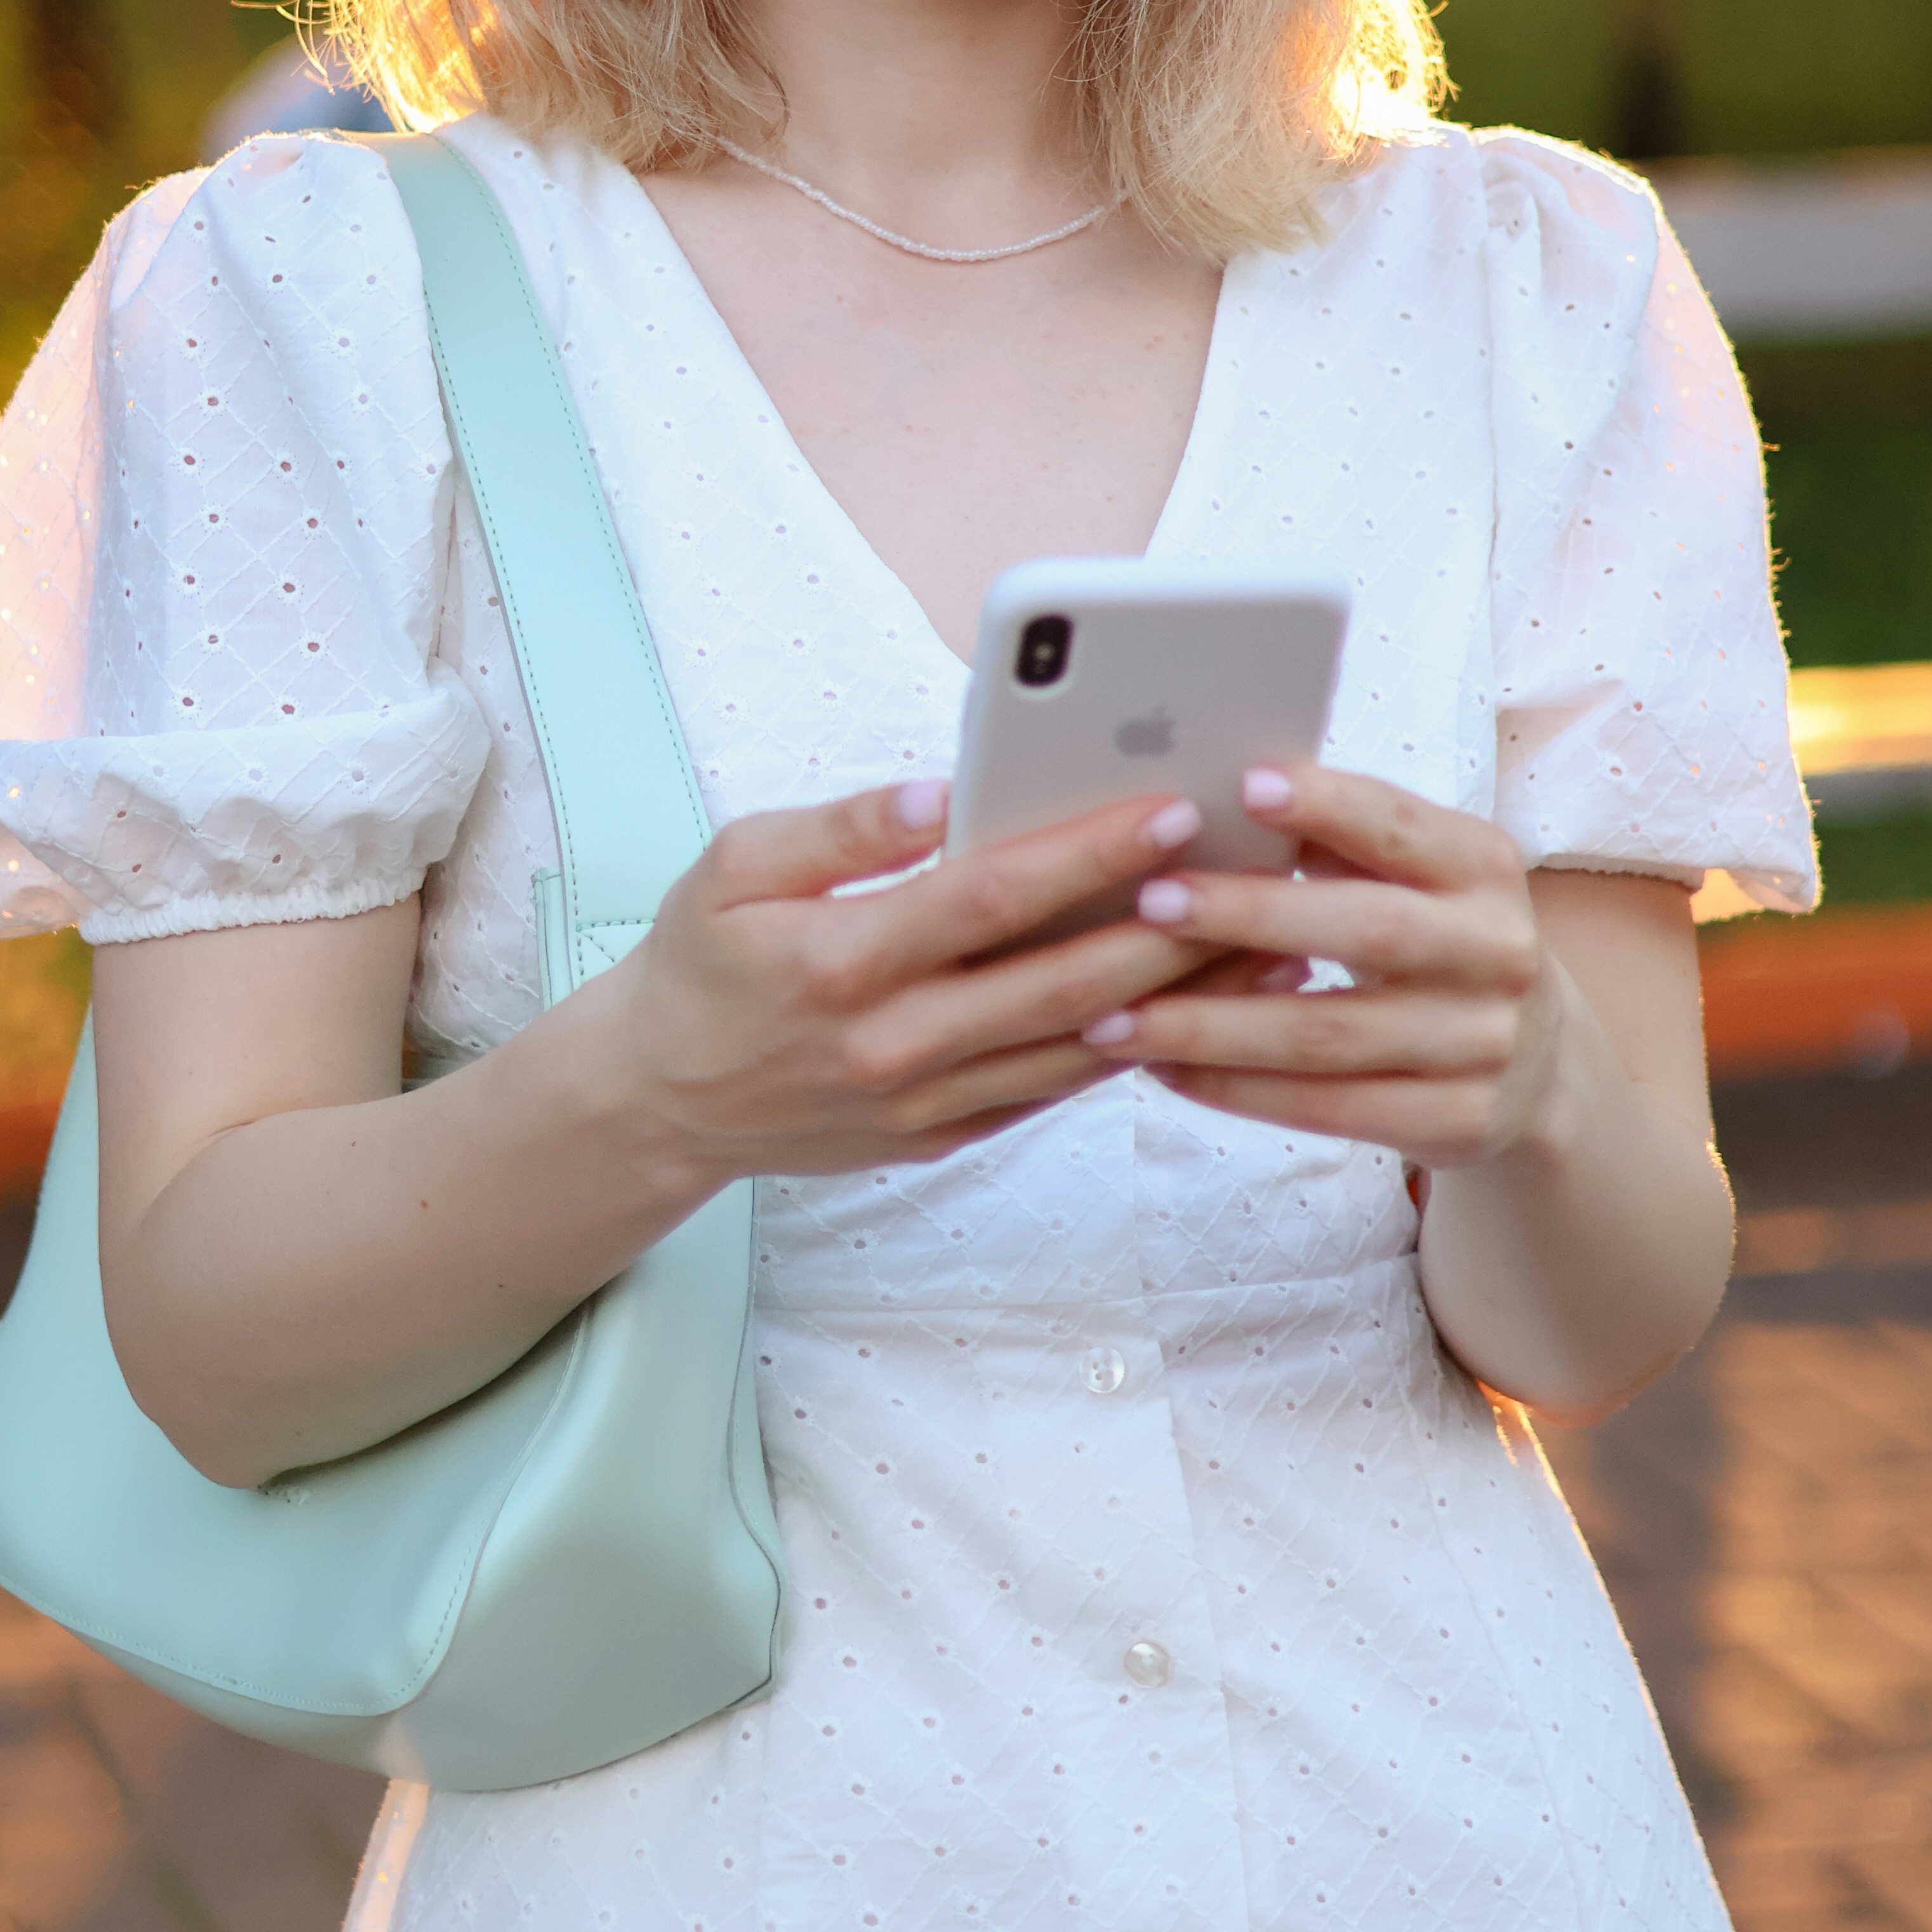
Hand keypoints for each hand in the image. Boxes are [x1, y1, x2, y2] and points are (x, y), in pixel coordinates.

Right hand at [575, 775, 1228, 1182]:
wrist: (658, 1100)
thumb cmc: (701, 963)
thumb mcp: (732, 867)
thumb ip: (839, 827)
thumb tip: (939, 793)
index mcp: (841, 961)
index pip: (991, 900)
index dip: (1088, 855)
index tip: (1171, 807)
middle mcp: (893, 1043)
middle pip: (1062, 984)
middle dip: (1172, 928)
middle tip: (1261, 877)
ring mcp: (924, 1102)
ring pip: (1077, 1048)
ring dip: (1181, 1001)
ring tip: (1273, 948)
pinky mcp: (942, 1137)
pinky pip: (1053, 1091)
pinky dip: (1128, 1051)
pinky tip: (1193, 1010)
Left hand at [1076, 762, 1573, 1166]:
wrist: (1536, 1064)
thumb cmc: (1430, 938)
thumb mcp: (1413, 879)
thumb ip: (1335, 842)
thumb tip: (1212, 796)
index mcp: (1484, 867)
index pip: (1401, 827)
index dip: (1329, 805)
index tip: (1243, 787)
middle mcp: (1498, 951)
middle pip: (1364, 930)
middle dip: (1249, 915)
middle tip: (1149, 902)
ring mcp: (1482, 1045)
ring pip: (1328, 1035)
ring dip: (1212, 1026)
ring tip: (1116, 1016)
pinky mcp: (1458, 1121)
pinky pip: (1329, 1108)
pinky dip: (1237, 1091)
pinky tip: (1165, 1072)